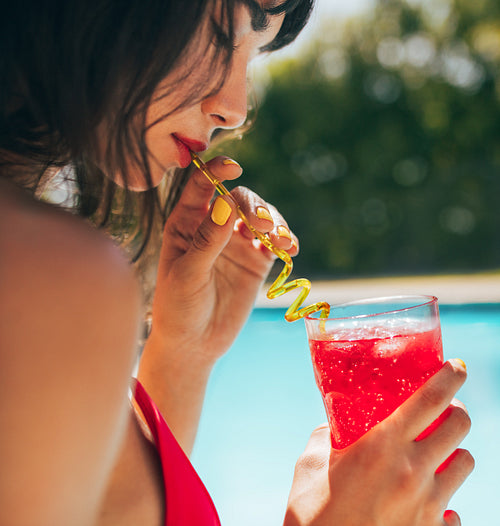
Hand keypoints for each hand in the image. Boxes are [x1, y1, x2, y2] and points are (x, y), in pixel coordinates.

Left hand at [149, 155, 297, 363]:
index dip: (216, 170)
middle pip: (239, 199)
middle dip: (254, 206)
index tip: (233, 167)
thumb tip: (226, 200)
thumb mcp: (188, 274)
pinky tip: (291, 247)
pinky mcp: (256, 261)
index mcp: (187, 224)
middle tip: (262, 226)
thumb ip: (207, 239)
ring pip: (260, 217)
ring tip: (280, 240)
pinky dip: (285, 240)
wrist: (194, 344)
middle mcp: (214, 227)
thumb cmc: (179, 308)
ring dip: (274, 222)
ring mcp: (236, 243)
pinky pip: (275, 241)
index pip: (201, 186)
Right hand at [284, 359, 473, 525]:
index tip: (457, 366)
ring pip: (466, 464)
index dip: (449, 377)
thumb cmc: (311, 513)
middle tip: (444, 409)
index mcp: (382, 446)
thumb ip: (326, 436)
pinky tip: (428, 500)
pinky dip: (447, 499)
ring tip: (438, 452)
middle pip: (459, 426)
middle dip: (458, 410)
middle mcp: (413, 471)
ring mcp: (427, 504)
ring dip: (457, 452)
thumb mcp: (311, 463)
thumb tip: (335, 425)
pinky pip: (455, 510)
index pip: (429, 400)